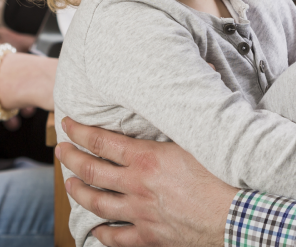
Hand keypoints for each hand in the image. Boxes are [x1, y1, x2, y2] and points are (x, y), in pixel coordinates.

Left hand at [57, 118, 237, 246]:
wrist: (235, 215)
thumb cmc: (223, 173)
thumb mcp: (203, 136)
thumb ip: (195, 105)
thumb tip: (208, 66)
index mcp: (147, 158)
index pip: (103, 141)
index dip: (81, 131)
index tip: (68, 124)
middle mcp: (137, 185)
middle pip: (92, 171)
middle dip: (71, 158)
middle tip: (60, 150)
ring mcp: (140, 213)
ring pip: (97, 204)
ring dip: (79, 192)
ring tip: (70, 184)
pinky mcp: (148, 236)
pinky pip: (116, 237)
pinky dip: (101, 233)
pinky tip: (94, 230)